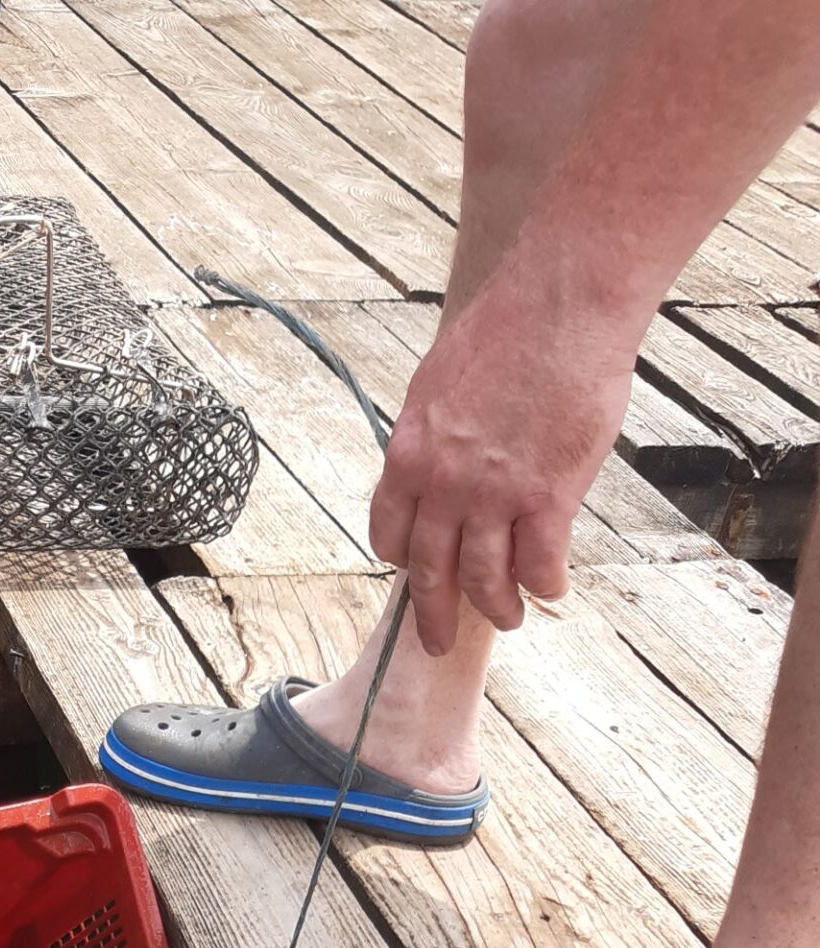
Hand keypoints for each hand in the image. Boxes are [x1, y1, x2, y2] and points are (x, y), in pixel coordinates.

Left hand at [368, 265, 638, 653]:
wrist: (561, 302)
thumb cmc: (507, 328)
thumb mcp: (438, 382)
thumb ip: (433, 434)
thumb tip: (436, 458)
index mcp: (409, 456)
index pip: (390, 533)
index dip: (403, 560)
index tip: (416, 569)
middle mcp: (443, 485)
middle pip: (431, 572)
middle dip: (434, 615)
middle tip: (437, 642)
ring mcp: (494, 495)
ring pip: (486, 579)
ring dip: (498, 607)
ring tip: (510, 618)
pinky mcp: (548, 497)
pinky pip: (540, 564)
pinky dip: (546, 583)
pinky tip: (552, 588)